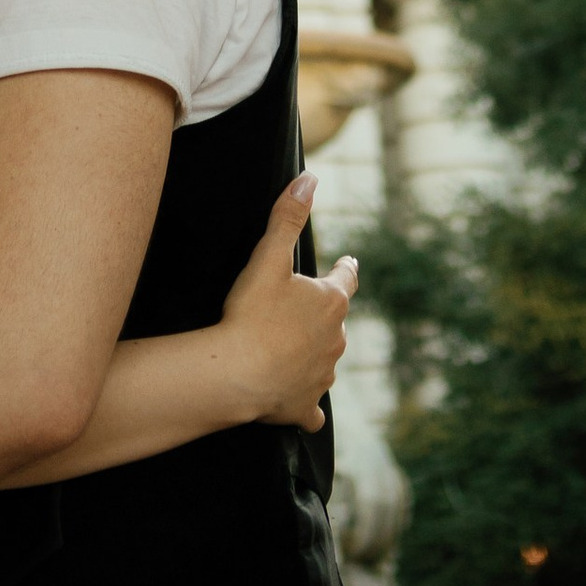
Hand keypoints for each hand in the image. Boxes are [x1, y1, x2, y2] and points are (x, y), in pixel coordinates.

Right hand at [217, 176, 357, 428]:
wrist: (237, 373)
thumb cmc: (252, 312)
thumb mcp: (268, 257)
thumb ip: (287, 217)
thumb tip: (310, 179)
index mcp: (331, 302)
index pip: (346, 279)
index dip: (345, 269)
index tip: (348, 263)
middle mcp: (336, 340)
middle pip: (335, 321)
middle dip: (323, 315)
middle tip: (301, 310)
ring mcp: (323, 376)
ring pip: (326, 360)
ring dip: (314, 354)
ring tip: (293, 350)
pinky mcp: (307, 406)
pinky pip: (313, 407)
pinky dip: (309, 403)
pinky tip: (303, 406)